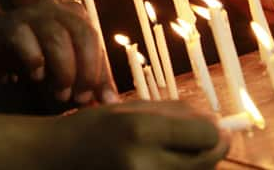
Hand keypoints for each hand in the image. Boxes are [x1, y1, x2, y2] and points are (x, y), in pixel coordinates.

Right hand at [0, 0, 115, 104]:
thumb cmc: (34, 54)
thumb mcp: (65, 66)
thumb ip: (87, 78)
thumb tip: (110, 102)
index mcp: (75, 15)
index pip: (96, 40)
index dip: (101, 72)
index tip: (102, 100)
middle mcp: (56, 9)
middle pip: (82, 34)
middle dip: (86, 70)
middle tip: (81, 97)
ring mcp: (32, 15)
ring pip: (56, 38)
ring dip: (63, 70)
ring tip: (60, 93)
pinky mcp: (9, 26)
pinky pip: (26, 41)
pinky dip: (35, 62)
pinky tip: (36, 77)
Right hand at [38, 101, 226, 169]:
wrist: (57, 159)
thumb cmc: (93, 128)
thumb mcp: (131, 109)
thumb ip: (176, 112)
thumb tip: (216, 121)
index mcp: (141, 131)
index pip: (207, 135)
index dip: (215, 130)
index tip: (214, 126)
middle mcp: (145, 164)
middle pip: (207, 161)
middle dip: (212, 148)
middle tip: (205, 139)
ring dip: (196, 164)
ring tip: (177, 151)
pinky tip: (165, 163)